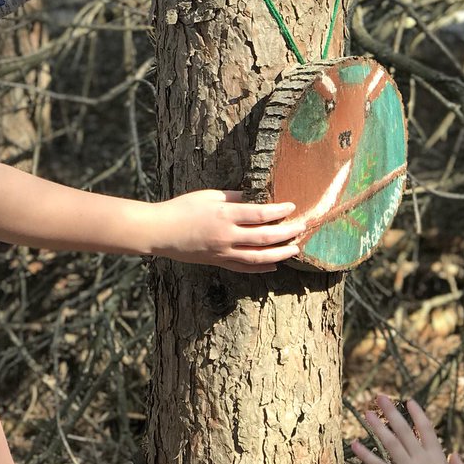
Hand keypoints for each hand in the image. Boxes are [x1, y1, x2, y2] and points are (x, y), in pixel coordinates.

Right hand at [150, 190, 305, 272]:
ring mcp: (223, 252)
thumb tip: (256, 198)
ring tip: (295, 249)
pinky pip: (244, 267)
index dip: (279, 211)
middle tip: (303, 227)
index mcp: (225, 214)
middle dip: (287, 233)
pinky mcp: (218, 262)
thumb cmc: (182, 208)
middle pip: (265, 237)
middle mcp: (227, 236)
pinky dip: (261, 267)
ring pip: (259, 257)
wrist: (160, 232)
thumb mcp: (209, 195)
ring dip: (280, 253)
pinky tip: (274, 265)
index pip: (260, 214)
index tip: (292, 207)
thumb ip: (234, 198)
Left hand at [352, 395, 463, 463]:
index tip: (409, 401)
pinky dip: (366, 455)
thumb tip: (454, 454)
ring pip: (390, 442)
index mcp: (437, 457)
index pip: (426, 429)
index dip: (417, 414)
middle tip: (379, 396)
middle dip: (391, 412)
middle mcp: (421, 458)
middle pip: (403, 430)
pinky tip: (355, 444)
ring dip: (377, 426)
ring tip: (366, 412)